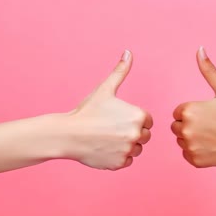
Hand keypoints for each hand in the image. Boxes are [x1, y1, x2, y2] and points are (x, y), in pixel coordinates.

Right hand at [62, 50, 152, 169]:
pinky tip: (104, 148)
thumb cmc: (87, 111)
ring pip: (136, 149)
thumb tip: (128, 52)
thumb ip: (120, 72)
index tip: (118, 119)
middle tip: (112, 129)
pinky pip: (127, 161)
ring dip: (126, 145)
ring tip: (108, 138)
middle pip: (144, 136)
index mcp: (138, 116)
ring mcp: (128, 150)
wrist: (68, 134)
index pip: (147, 121)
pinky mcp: (120, 164)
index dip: (133, 119)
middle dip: (131, 133)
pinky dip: (118, 157)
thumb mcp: (105, 89)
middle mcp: (136, 134)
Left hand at [171, 47, 215, 167]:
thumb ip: (208, 70)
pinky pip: (188, 155)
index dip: (194, 113)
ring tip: (213, 137)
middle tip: (211, 127)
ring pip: (182, 142)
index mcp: (188, 110)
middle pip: (177, 128)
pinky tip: (212, 148)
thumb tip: (200, 48)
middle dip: (190, 126)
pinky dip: (197, 153)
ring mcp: (190, 147)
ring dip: (193, 140)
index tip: (209, 116)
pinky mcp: (195, 161)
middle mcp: (185, 129)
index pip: (179, 113)